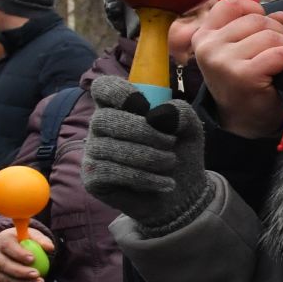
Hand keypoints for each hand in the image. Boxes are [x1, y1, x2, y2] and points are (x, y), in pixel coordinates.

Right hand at [0, 226, 52, 281]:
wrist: (13, 248)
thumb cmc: (25, 241)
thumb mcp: (33, 236)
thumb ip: (42, 240)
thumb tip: (50, 247)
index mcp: (2, 239)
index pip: (7, 245)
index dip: (18, 253)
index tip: (32, 259)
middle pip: (2, 263)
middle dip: (20, 271)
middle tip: (37, 274)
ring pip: (3, 277)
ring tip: (40, 281)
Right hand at [81, 77, 213, 236]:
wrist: (184, 193)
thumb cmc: (180, 153)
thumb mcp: (190, 129)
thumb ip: (181, 112)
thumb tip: (159, 114)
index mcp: (119, 108)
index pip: (102, 88)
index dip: (120, 92)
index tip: (144, 107)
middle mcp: (100, 128)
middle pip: (105, 118)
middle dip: (143, 131)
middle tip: (170, 143)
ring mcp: (93, 153)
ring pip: (108, 147)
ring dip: (147, 156)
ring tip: (170, 163)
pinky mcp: (93, 178)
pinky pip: (110, 172)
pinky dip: (143, 177)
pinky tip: (164, 182)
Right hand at [191, 0, 282, 138]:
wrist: (242, 121)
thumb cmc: (244, 83)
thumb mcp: (244, 51)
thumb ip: (259, 28)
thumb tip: (282, 15)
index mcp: (204, 36)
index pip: (231, 5)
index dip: (255, 10)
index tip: (266, 25)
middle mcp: (209, 46)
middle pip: (257, 20)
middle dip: (279, 32)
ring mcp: (224, 61)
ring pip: (270, 35)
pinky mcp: (244, 75)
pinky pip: (279, 54)